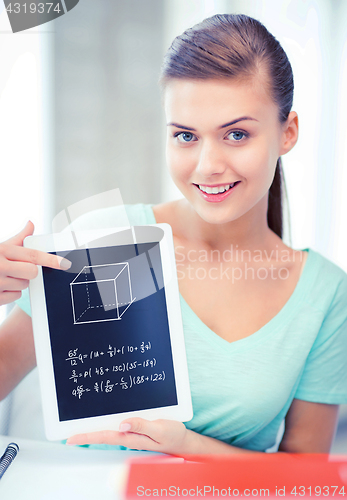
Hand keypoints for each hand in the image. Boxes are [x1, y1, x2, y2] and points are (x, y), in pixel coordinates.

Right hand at [0, 221, 70, 304]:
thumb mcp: (0, 247)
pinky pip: (15, 297)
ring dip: (18, 283)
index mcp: (2, 251)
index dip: (50, 259)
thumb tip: (31, 224)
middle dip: (28, 273)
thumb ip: (18, 238)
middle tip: (17, 269)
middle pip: (32, 273)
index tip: (64, 263)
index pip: (31, 255)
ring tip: (3, 277)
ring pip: (24, 286)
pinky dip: (10, 294)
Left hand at [66, 418, 189, 454]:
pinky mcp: (136, 429)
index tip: (70, 438)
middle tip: (68, 433)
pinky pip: (118, 426)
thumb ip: (142, 426)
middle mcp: (129, 436)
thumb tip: (122, 423)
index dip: (87, 436)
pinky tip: (103, 419)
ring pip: (110, 430)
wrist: (183, 441)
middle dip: (86, 433)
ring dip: (95, 428)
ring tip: (80, 424)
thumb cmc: (172, 435)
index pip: (105, 436)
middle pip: (103, 434)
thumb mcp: (160, 429)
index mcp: (132, 437)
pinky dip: (108, 422)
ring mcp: (132, 433)